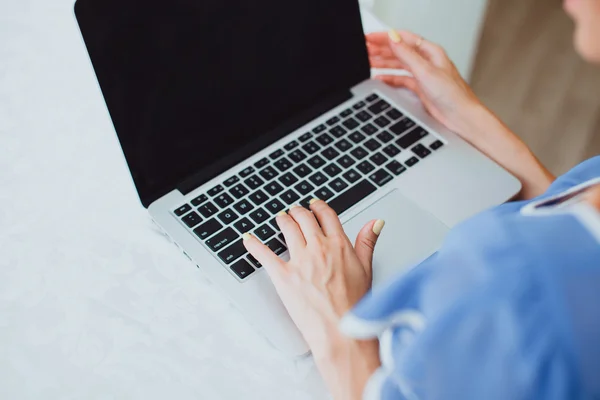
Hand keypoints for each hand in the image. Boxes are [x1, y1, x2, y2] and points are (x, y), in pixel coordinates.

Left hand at [243, 200, 382, 397]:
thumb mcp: (367, 270)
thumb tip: (375, 222)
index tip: (314, 205)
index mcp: (339, 245)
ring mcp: (300, 261)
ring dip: (282, 220)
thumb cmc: (355, 307)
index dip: (318, 206)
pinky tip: (248, 239)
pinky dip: (254, 244)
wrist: (341, 331)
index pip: (326, 215)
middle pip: (304, 218)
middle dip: (298, 212)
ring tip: (280, 219)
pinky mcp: (283, 276)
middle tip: (294, 211)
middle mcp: (318, 248)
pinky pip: (264, 254)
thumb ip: (367, 242)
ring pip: (287, 228)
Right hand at [367, 30, 484, 138]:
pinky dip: (390, 78)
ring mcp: (423, 75)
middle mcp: (427, 61)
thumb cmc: (452, 95)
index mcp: (430, 52)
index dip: (385, 37)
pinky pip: (401, 79)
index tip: (370, 38)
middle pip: (399, 51)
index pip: (403, 39)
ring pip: (398, 64)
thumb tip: (393, 38)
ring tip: (368, 61)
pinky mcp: (420, 88)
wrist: (460, 117)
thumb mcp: (425, 71)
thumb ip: (407, 54)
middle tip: (364, 49)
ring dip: (383, 62)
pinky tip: (380, 78)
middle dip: (381, 49)